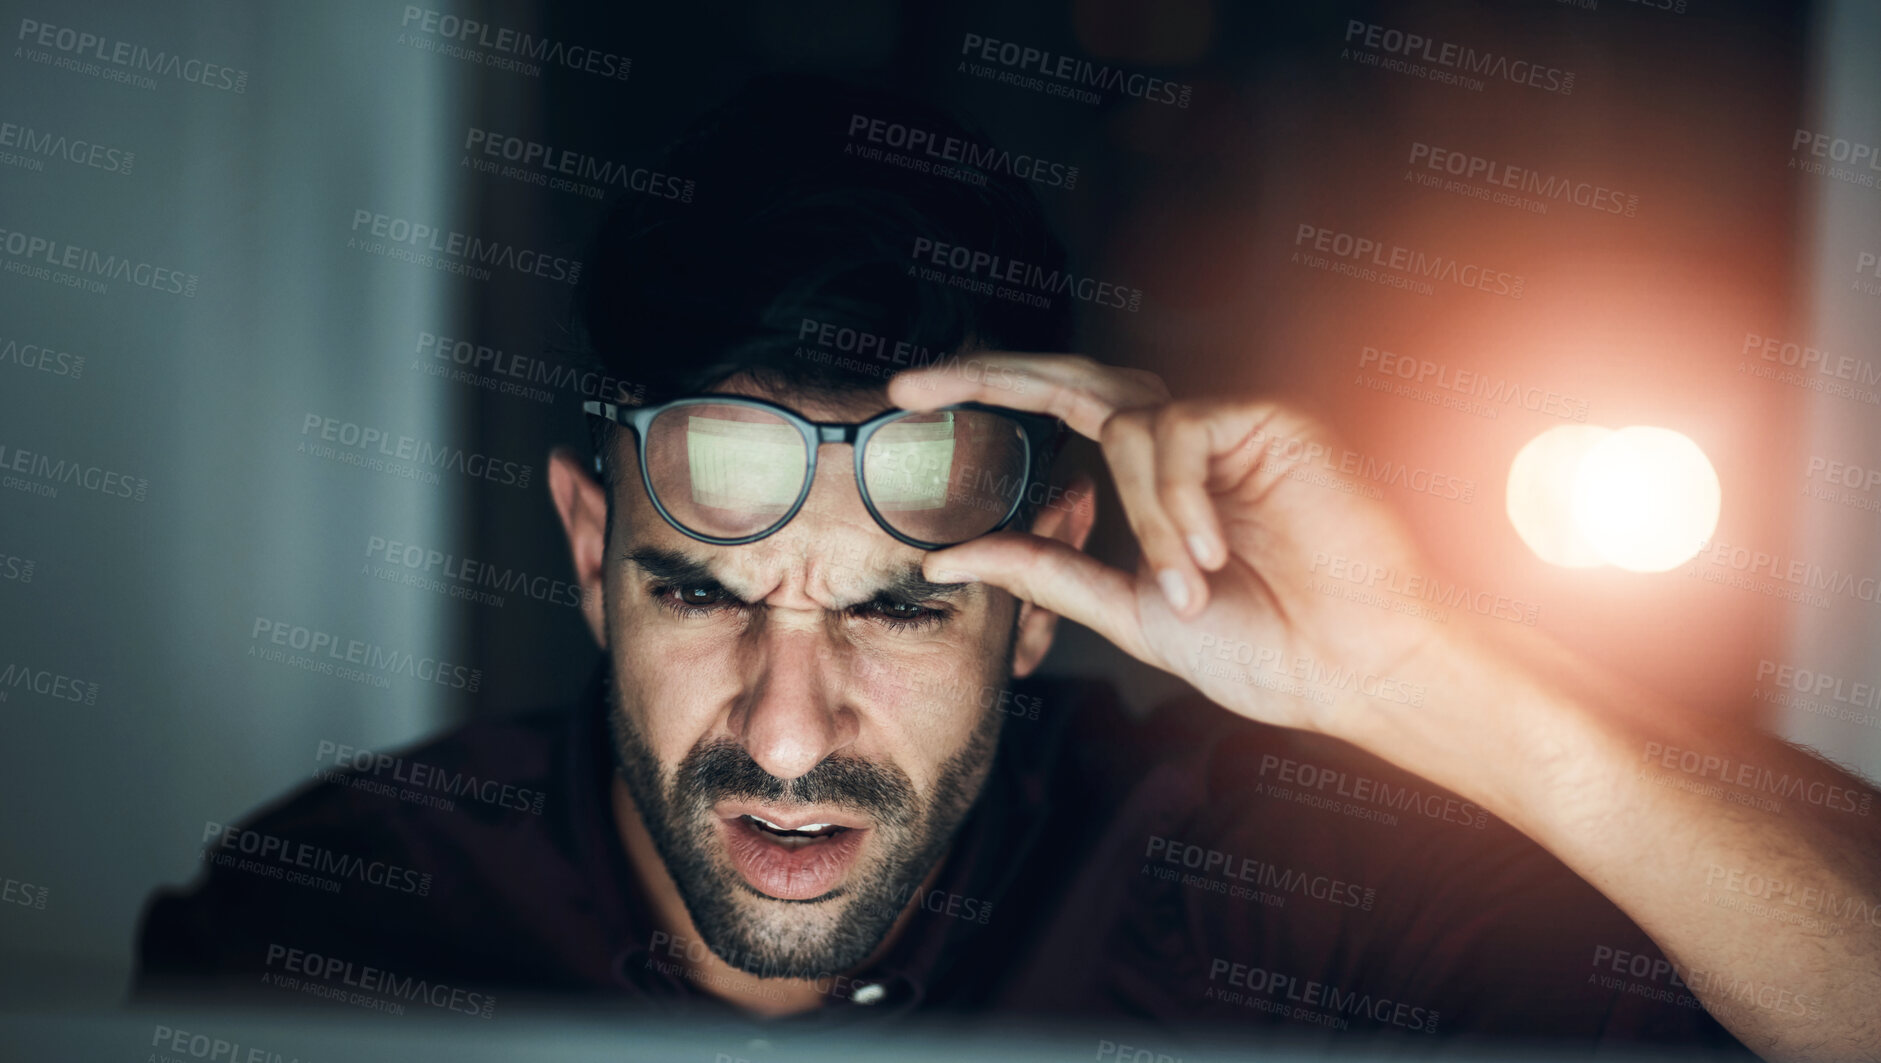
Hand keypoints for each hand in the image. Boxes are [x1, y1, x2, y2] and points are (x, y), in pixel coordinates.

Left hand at [888, 353, 1447, 732]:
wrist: (1357, 668)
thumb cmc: (1266, 645)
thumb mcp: (1128, 610)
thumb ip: (1044, 573)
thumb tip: (945, 559)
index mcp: (1152, 476)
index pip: (1056, 413)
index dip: (984, 398)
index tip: (904, 401)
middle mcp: (1183, 438)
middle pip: (1072, 374)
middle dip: (988, 376)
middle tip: (909, 388)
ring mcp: (1225, 422)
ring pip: (1129, 425)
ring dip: (1146, 517)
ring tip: (1192, 586)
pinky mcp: (1267, 418)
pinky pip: (1181, 433)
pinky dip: (1179, 500)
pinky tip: (1214, 554)